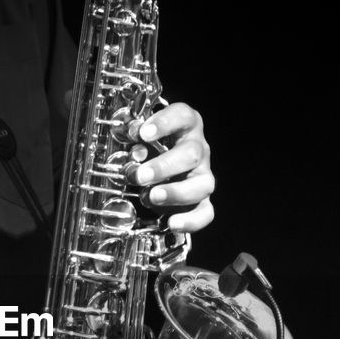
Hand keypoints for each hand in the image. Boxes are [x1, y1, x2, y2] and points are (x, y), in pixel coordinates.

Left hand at [132, 101, 214, 231]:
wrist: (162, 171)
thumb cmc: (151, 150)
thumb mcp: (140, 142)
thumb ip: (135, 144)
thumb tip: (133, 153)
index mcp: (185, 126)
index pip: (182, 116)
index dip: (164, 123)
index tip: (143, 133)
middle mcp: (198, 149)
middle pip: (191, 154)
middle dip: (163, 166)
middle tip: (140, 176)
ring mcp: (202, 175)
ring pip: (202, 184)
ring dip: (176, 192)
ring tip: (152, 196)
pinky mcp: (202, 200)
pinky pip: (206, 212)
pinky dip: (191, 220)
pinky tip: (173, 223)